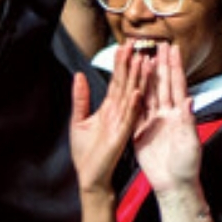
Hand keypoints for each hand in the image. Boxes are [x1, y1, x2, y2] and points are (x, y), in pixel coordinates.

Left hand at [69, 47, 148, 200]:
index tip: (124, 46)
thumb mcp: (79, 120)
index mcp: (110, 108)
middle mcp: (119, 113)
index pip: (117, 81)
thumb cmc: (86, 153)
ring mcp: (122, 124)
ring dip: (138, 79)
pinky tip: (136, 92)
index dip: (121, 63)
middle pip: (126, 84)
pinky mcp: (121, 136)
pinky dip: (132, 105)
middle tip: (136, 44)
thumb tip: (78, 75)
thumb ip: (81, 98)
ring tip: (143, 61)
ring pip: (131, 97)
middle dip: (131, 64)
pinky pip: (129, 118)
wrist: (90, 177)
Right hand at [135, 41, 202, 193]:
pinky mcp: (140, 132)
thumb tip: (190, 100)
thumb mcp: (190, 142)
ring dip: (146, 76)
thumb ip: (189, 121)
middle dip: (160, 65)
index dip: (175, 66)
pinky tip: (130, 83)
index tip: (174, 49)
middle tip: (158, 45)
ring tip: (142, 58)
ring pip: (148, 94)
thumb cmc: (187, 165)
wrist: (173, 185)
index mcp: (180, 114)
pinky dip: (133, 96)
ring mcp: (153, 122)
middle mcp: (167, 114)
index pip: (177, 85)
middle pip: (162, 84)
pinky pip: (136, 111)